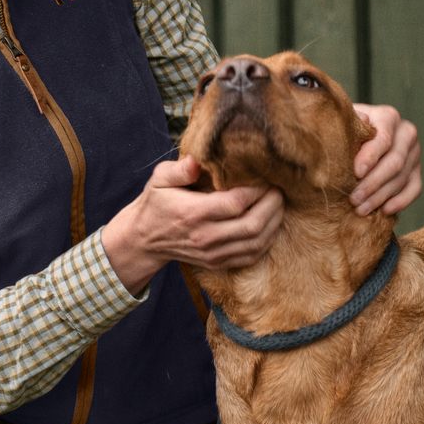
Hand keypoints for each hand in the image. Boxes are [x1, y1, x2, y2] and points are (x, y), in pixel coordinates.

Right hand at [101, 155, 284, 295]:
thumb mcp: (159, 180)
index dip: (256, 189)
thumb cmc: (156, 203)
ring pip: (257, 242)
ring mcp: (213, 253)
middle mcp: (206, 236)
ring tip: (278, 203)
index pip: (235, 203)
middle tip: (278, 188)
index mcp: (193, 213)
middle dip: (273, 204)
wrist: (145, 239)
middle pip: (253, 224)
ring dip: (275, 222)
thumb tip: (198, 161)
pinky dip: (268, 239)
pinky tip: (271, 223)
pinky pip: (252, 255)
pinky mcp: (218, 263)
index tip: (264, 176)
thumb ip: (179, 169)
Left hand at [350, 105, 420, 215]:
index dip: (370, 157)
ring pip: (402, 178)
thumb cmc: (345, 129)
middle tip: (353, 199)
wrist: (356, 135)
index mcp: (388, 117)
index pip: (383, 138)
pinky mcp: (417, 171)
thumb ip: (350, 121)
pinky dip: (401, 201)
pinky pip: (415, 189)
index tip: (356, 173)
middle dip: (373, 183)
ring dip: (381, 196)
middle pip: (395, 162)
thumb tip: (363, 119)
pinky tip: (385, 211)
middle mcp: (406, 133)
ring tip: (360, 209)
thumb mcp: (343, 122)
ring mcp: (415, 153)